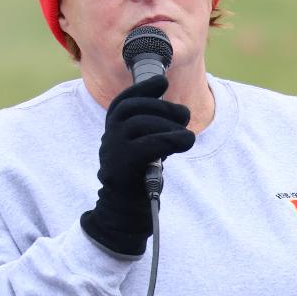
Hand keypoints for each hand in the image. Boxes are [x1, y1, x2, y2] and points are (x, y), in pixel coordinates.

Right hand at [80, 74, 195, 255]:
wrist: (125, 213)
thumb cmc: (140, 178)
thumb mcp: (146, 148)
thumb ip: (155, 129)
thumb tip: (179, 112)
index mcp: (113, 130)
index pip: (124, 101)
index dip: (143, 88)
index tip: (162, 81)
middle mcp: (109, 137)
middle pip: (135, 109)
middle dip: (163, 107)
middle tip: (184, 116)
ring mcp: (113, 151)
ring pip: (142, 124)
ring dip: (170, 125)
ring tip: (187, 136)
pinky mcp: (124, 166)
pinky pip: (150, 144)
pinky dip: (172, 140)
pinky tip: (186, 142)